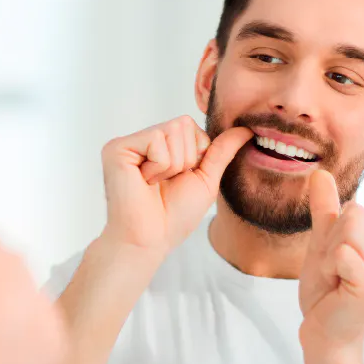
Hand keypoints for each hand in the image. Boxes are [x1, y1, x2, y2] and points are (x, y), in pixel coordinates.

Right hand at [99, 115, 252, 256]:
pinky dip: (159, 166)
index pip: (192, 126)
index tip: (178, 180)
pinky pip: (156, 140)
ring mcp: (129, 143)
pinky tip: (143, 182)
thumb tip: (247, 129)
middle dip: (185, 159)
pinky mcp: (117, 148)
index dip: (196, 155)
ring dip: (173, 165)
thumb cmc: (174, 216)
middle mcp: (142, 140)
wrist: (151, 240)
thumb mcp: (206, 179)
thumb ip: (222, 151)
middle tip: (165, 183)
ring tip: (153, 184)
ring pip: (172, 130)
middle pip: (183, 124)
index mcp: (161, 145)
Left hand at [298, 170, 363, 363]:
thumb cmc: (327, 290)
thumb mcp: (324, 242)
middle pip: (352, 215)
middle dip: (330, 243)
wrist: (324, 330)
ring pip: (346, 231)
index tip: (337, 262)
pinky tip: (337, 288)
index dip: (333, 234)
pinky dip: (328, 268)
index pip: (354, 208)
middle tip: (334, 272)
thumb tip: (320, 172)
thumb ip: (326, 209)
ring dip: (328, 256)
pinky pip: (342, 253)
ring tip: (336, 279)